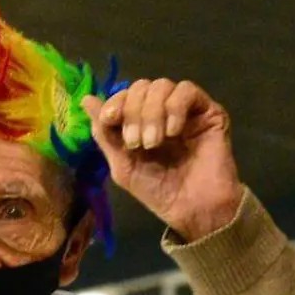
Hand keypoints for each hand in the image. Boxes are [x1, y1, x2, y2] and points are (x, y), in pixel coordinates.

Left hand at [82, 79, 242, 241]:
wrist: (192, 209)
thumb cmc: (157, 192)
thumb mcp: (122, 165)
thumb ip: (104, 133)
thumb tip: (86, 100)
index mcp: (140, 122)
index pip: (124, 95)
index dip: (114, 102)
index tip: (109, 119)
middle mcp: (161, 111)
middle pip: (141, 87)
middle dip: (132, 112)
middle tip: (136, 142)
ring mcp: (185, 110)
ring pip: (162, 86)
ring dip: (152, 113)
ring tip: (153, 143)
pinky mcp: (208, 111)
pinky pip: (188, 90)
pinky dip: (175, 108)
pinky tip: (173, 132)